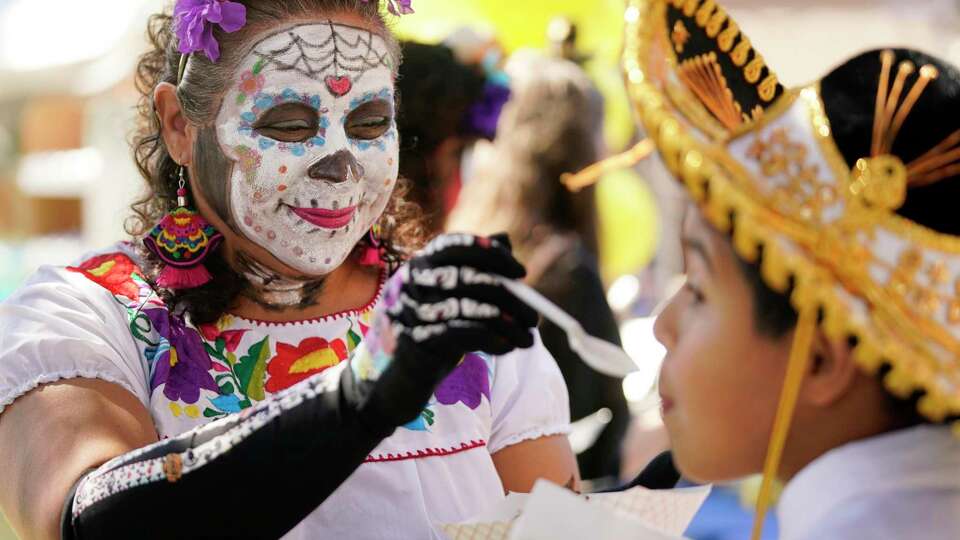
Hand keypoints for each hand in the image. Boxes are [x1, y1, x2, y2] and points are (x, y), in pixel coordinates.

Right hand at [355, 233, 538, 425]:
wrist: (403, 376)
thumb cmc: (435, 332)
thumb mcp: (456, 297)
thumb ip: (477, 267)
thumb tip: (504, 238)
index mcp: (423, 263)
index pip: (457, 246)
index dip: (492, 255)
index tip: (521, 273)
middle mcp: (415, 281)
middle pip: (471, 278)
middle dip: (511, 299)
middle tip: (534, 318)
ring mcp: (415, 310)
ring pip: (472, 308)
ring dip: (508, 325)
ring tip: (528, 339)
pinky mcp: (421, 339)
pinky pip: (465, 334)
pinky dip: (493, 340)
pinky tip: (508, 348)